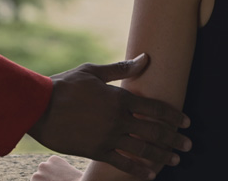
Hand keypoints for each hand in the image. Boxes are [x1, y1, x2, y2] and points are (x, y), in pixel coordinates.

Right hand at [27, 54, 190, 178]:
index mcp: (119, 98)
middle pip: (154, 131)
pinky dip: (138, 170)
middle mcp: (118, 120)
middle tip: (188, 144)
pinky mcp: (96, 151)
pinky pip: (123, 163)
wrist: (39, 106)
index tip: (186, 122)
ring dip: (162, 155)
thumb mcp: (92, 71)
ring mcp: (108, 137)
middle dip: (175, 138)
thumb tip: (145, 58)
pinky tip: (150, 174)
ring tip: (175, 160)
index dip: (174, 116)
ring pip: (143, 149)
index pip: (155, 109)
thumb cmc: (65, 84)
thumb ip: (121, 68)